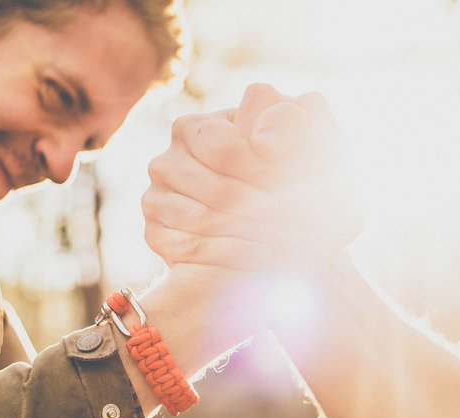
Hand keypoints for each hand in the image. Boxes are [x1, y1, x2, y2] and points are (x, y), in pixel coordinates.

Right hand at [143, 84, 361, 269]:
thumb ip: (288, 121)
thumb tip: (266, 142)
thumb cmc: (286, 172)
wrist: (270, 221)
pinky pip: (192, 247)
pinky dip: (232, 253)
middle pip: (218, 190)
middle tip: (305, 222)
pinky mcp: (155, 234)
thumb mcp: (297, 139)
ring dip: (253, 233)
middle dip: (265, 207)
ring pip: (204, 220)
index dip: (266, 169)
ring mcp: (155, 199)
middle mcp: (165, 162)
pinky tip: (264, 255)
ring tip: (291, 240)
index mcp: (192, 128)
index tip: (303, 183)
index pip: (226, 150)